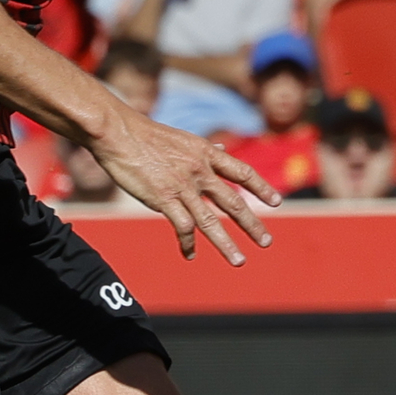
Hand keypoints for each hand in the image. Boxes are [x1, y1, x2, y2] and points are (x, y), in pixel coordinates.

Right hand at [87, 113, 278, 262]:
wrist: (118, 133)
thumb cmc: (147, 135)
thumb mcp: (184, 138)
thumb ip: (205, 150)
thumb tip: (223, 150)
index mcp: (207, 154)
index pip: (243, 172)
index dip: (261, 188)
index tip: (277, 202)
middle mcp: (200, 171)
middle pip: (232, 202)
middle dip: (252, 224)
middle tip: (266, 241)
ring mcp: (182, 186)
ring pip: (210, 221)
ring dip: (226, 244)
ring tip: (239, 261)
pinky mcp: (163, 199)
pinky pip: (182, 227)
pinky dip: (188, 243)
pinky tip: (190, 255)